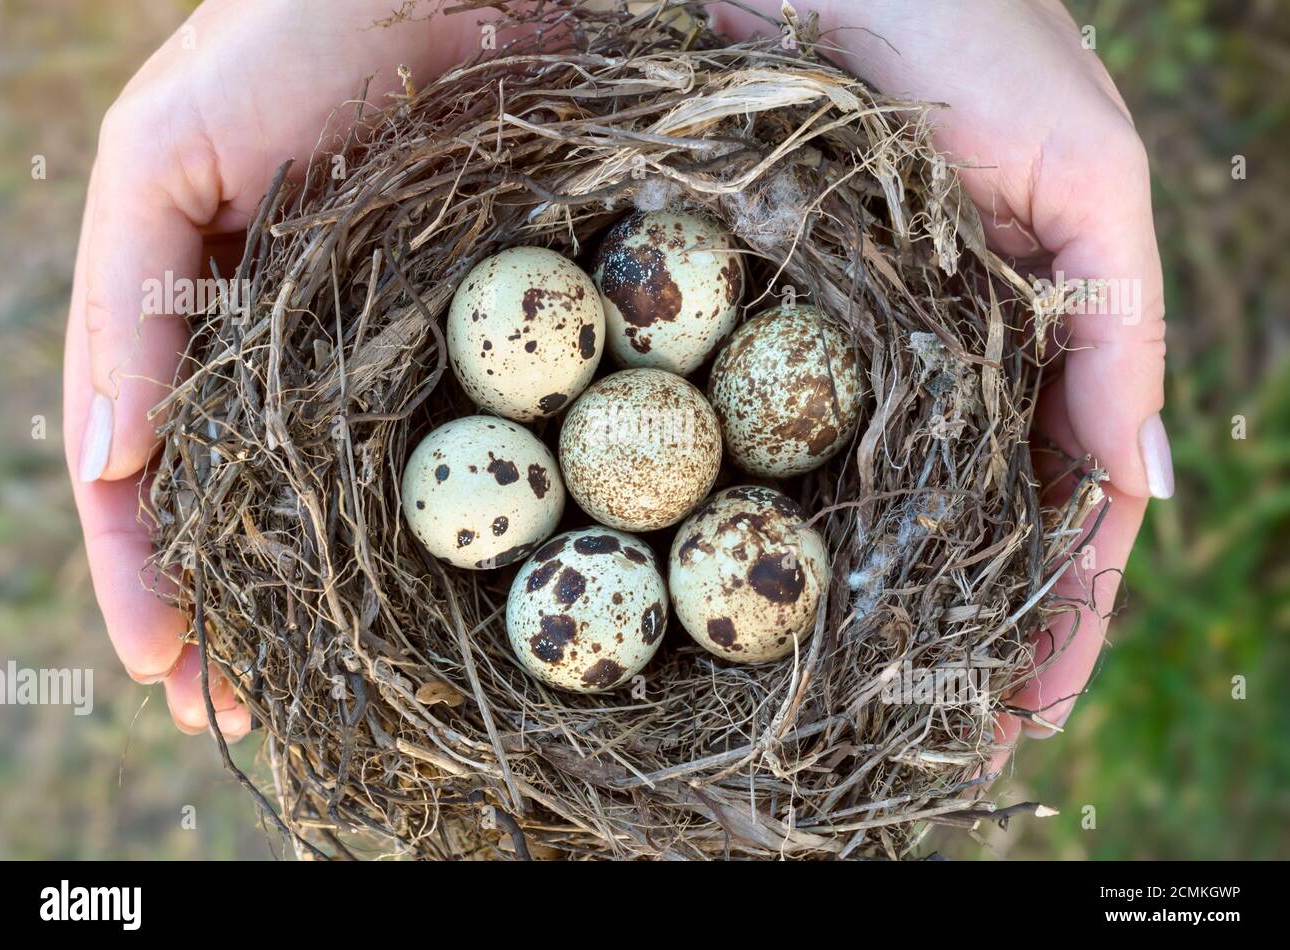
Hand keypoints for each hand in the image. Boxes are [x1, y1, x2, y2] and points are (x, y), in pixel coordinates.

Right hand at [64, 0, 489, 737]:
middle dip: (229, 610)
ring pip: (331, 494)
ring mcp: (372, 345)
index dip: (146, 571)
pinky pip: (437, 442)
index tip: (162, 669)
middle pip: (241, 502)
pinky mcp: (465, 332)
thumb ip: (128, 301)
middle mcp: (278, 344)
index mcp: (193, 313)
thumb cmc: (280, 43)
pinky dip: (412, 522)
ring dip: (312, 597)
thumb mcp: (161, 157)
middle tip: (233, 717)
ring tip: (304, 697)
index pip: (151, 469)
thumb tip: (102, 455)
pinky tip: (406, 594)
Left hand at [713, 0, 1171, 755]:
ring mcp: (873, 350)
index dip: (1061, 615)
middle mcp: (964, 360)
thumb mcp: (1085, 175)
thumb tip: (1140, 485)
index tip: (1032, 714)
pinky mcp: (787, 325)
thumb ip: (1118, 330)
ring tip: (874, 711)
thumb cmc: (979, 37)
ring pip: (897, 503)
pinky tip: (793, 591)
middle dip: (974, 638)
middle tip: (949, 750)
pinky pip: (804, 439)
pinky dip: (810, 519)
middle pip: (980, 528)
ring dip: (894, 607)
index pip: (1072, 509)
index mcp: (1054, 337)